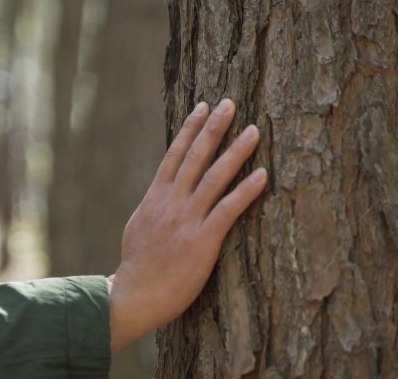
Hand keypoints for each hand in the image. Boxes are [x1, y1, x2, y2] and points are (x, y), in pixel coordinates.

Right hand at [108, 99, 266, 350]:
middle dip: (213, 128)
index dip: (190, 129)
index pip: (174, 155)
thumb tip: (162, 191)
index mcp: (155, 198)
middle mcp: (171, 202)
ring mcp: (187, 220)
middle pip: (194, 157)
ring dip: (235, 151)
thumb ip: (154, 206)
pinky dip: (245, 190)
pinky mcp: (203, 241)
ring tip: (253, 130)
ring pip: (214, 177)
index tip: (202, 107)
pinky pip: (227, 210)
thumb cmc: (137, 265)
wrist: (135, 294)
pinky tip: (262, 175)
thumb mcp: (139, 226)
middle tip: (229, 104)